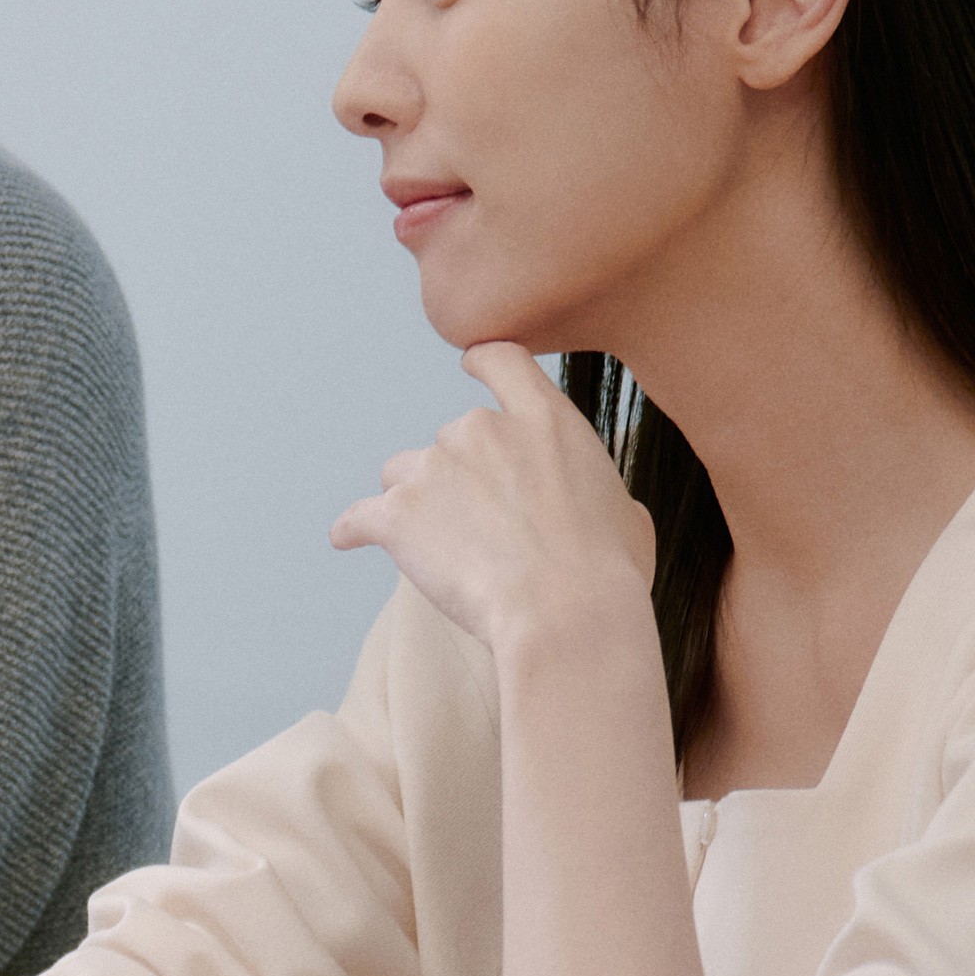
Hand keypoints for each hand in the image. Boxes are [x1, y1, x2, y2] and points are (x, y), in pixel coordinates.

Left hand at [333, 342, 658, 674]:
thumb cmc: (606, 575)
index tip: (469, 364)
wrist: (564, 613)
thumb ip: (601, 495)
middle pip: (449, 440)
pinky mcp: (398, 514)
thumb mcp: (627, 517)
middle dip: (457, 478)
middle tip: (483, 533)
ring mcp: (434, 468)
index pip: (503, 362)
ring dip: (416, 504)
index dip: (483, 363)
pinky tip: (347, 538)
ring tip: (442, 554)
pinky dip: (352, 529)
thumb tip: (602, 510)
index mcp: (544, 420)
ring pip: (403, 475)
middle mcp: (481, 430)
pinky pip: (358, 517)